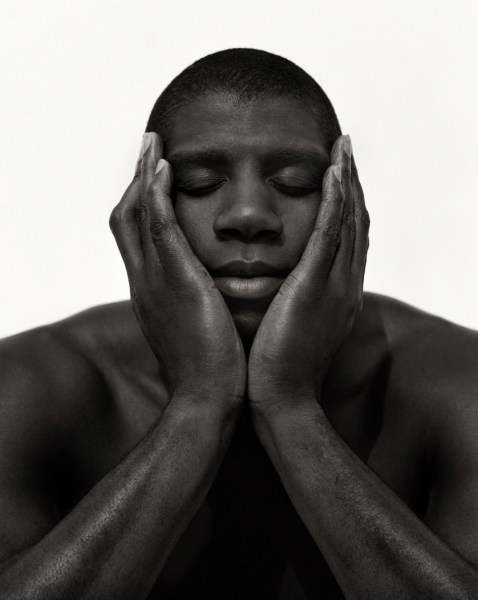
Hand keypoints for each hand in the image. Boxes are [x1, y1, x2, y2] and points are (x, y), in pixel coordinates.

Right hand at [110, 132, 246, 404]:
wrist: (207, 400)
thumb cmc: (212, 370)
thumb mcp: (198, 331)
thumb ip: (197, 307)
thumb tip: (213, 295)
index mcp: (152, 292)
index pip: (138, 237)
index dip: (144, 205)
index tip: (156, 179)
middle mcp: (144, 281)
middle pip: (127, 218)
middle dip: (136, 182)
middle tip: (150, 151)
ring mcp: (153, 279)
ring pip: (137, 214)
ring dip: (144, 175)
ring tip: (154, 144)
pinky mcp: (173, 279)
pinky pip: (158, 224)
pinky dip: (156, 192)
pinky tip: (165, 165)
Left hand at [248, 135, 368, 415]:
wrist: (281, 401)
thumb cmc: (278, 368)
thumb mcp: (293, 328)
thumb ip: (296, 303)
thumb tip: (284, 289)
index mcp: (337, 293)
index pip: (347, 239)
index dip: (346, 205)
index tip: (339, 177)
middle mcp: (345, 284)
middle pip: (355, 222)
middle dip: (352, 184)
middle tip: (345, 150)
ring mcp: (335, 284)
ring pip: (348, 220)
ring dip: (347, 180)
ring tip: (342, 147)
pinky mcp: (316, 286)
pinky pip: (330, 233)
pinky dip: (335, 199)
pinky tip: (333, 171)